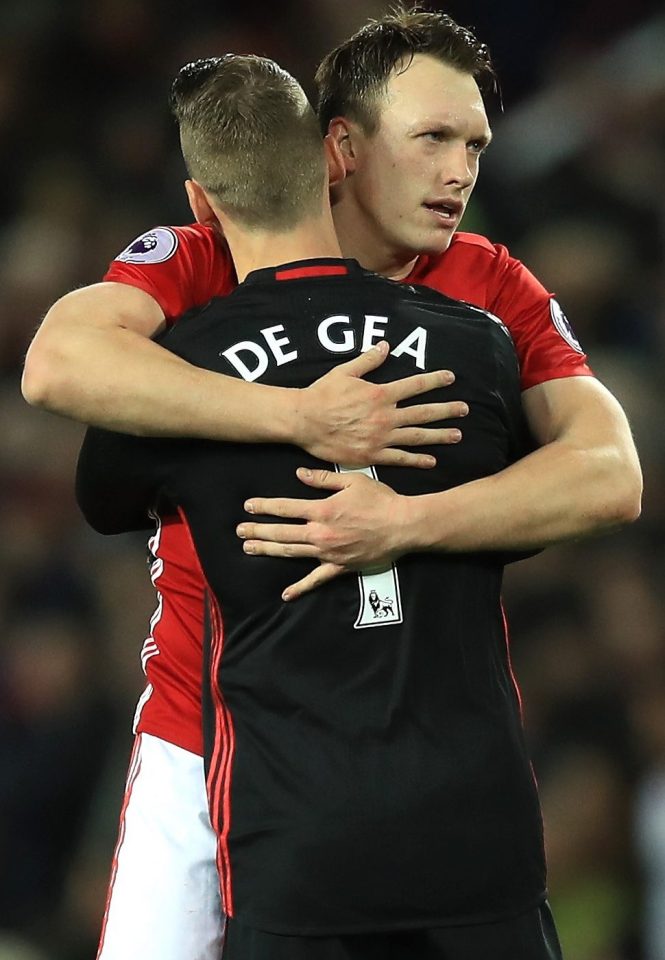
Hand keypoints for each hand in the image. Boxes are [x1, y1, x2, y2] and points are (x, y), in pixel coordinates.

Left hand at [237, 468, 411, 599]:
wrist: (404, 526)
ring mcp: (328, 553)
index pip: (285, 507)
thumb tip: (299, 475)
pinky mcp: (340, 567)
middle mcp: (321, 533)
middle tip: (240, 531)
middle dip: (258, 530)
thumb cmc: (381, 500)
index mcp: (322, 509)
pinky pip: (317, 580)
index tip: (248, 506)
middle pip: (282, 532)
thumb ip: (323, 479)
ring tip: (250, 549)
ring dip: (269, 550)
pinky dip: (301, 587)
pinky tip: (286, 594)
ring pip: (292, 552)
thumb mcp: (352, 481)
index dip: (264, 506)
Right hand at [295, 342, 466, 468]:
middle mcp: (386, 417)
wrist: (304, 421)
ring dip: (439, 436)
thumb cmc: (322, 394)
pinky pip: (400, 459)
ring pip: (417, 437)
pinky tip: (431, 461)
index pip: (416, 385)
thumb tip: (385, 346)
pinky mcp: (372, 456)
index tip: (451, 378)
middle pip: (423, 413)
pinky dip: (417, 460)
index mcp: (381, 394)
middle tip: (465, 409)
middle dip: (446, 410)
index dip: (435, 380)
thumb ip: (368, 360)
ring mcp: (381, 438)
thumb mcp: (345, 372)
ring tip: (457, 436)